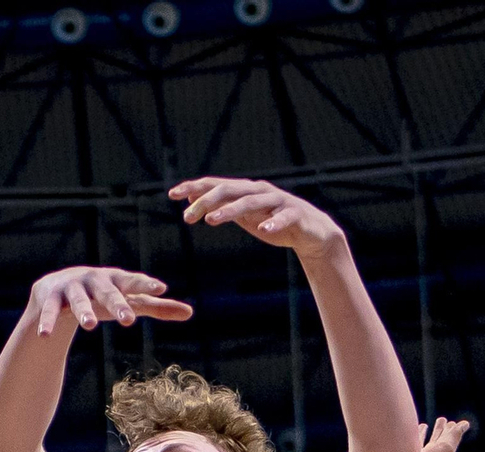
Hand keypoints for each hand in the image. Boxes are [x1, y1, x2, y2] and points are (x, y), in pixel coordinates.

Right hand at [30, 266, 192, 338]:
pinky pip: (50, 312)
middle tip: (129, 319)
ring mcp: (70, 287)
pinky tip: (46, 335)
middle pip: (107, 291)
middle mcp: (93, 279)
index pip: (132, 281)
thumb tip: (190, 313)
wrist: (55, 289)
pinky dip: (48, 322)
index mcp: (114, 279)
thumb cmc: (101, 296)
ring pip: (78, 300)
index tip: (160, 289)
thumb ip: (156, 307)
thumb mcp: (127, 301)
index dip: (145, 285)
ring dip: (83, 311)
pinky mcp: (49, 297)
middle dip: (117, 303)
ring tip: (89, 325)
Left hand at [170, 177, 342, 261]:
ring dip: (230, 210)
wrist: (312, 233)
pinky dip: (273, 224)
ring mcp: (277, 202)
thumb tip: (193, 202)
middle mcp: (259, 191)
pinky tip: (264, 231)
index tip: (173, 195)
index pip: (215, 185)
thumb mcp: (245, 217)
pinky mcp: (294, 216)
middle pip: (228, 190)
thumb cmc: (274, 223)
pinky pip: (283, 219)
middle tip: (187, 216)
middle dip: (205, 200)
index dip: (194, 188)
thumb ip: (223, 208)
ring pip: (251, 202)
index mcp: (245, 191)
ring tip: (212, 220)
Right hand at [418, 414, 469, 451]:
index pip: (449, 438)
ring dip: (428, 432)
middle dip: (441, 429)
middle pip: (439, 439)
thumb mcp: (447, 448)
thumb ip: (455, 435)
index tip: (457, 424)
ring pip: (425, 440)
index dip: (453, 430)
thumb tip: (465, 424)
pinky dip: (418, 435)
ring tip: (428, 424)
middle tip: (443, 420)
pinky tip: (418, 430)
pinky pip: (414, 442)